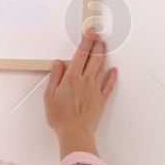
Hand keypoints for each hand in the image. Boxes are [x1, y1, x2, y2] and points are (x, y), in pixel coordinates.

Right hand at [43, 27, 117, 156]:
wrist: (75, 132)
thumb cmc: (60, 117)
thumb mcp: (49, 96)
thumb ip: (55, 77)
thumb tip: (59, 64)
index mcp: (72, 78)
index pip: (81, 54)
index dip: (86, 41)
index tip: (90, 32)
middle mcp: (85, 81)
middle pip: (94, 58)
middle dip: (97, 45)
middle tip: (99, 36)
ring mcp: (95, 89)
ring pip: (102, 68)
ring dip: (104, 55)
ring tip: (104, 47)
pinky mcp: (101, 99)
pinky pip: (109, 85)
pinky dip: (112, 76)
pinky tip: (114, 70)